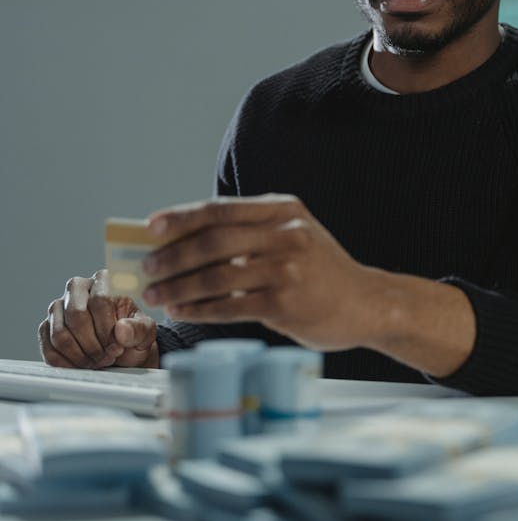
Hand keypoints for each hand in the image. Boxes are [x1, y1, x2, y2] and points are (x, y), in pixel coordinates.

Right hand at [38, 270, 158, 368]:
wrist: (120, 350)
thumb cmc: (132, 336)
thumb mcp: (145, 333)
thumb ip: (139, 329)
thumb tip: (121, 330)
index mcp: (104, 280)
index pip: (100, 300)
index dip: (107, 329)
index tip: (117, 347)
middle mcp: (78, 288)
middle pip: (76, 315)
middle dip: (92, 344)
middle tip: (105, 357)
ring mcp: (58, 306)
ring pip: (60, 333)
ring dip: (79, 355)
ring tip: (96, 362)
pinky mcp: (46, 327)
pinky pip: (49, 348)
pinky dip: (66, 363)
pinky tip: (81, 365)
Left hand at [141, 194, 475, 375]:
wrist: (367, 303)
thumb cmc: (320, 271)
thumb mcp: (293, 236)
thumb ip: (250, 234)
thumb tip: (184, 244)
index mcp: (283, 209)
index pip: (221, 209)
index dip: (182, 217)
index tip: (151, 227)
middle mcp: (286, 233)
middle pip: (213, 240)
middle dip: (173, 256)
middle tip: (148, 269)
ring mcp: (287, 267)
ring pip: (217, 275)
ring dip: (179, 287)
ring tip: (157, 296)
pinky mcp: (285, 301)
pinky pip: (230, 305)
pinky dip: (200, 309)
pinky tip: (183, 311)